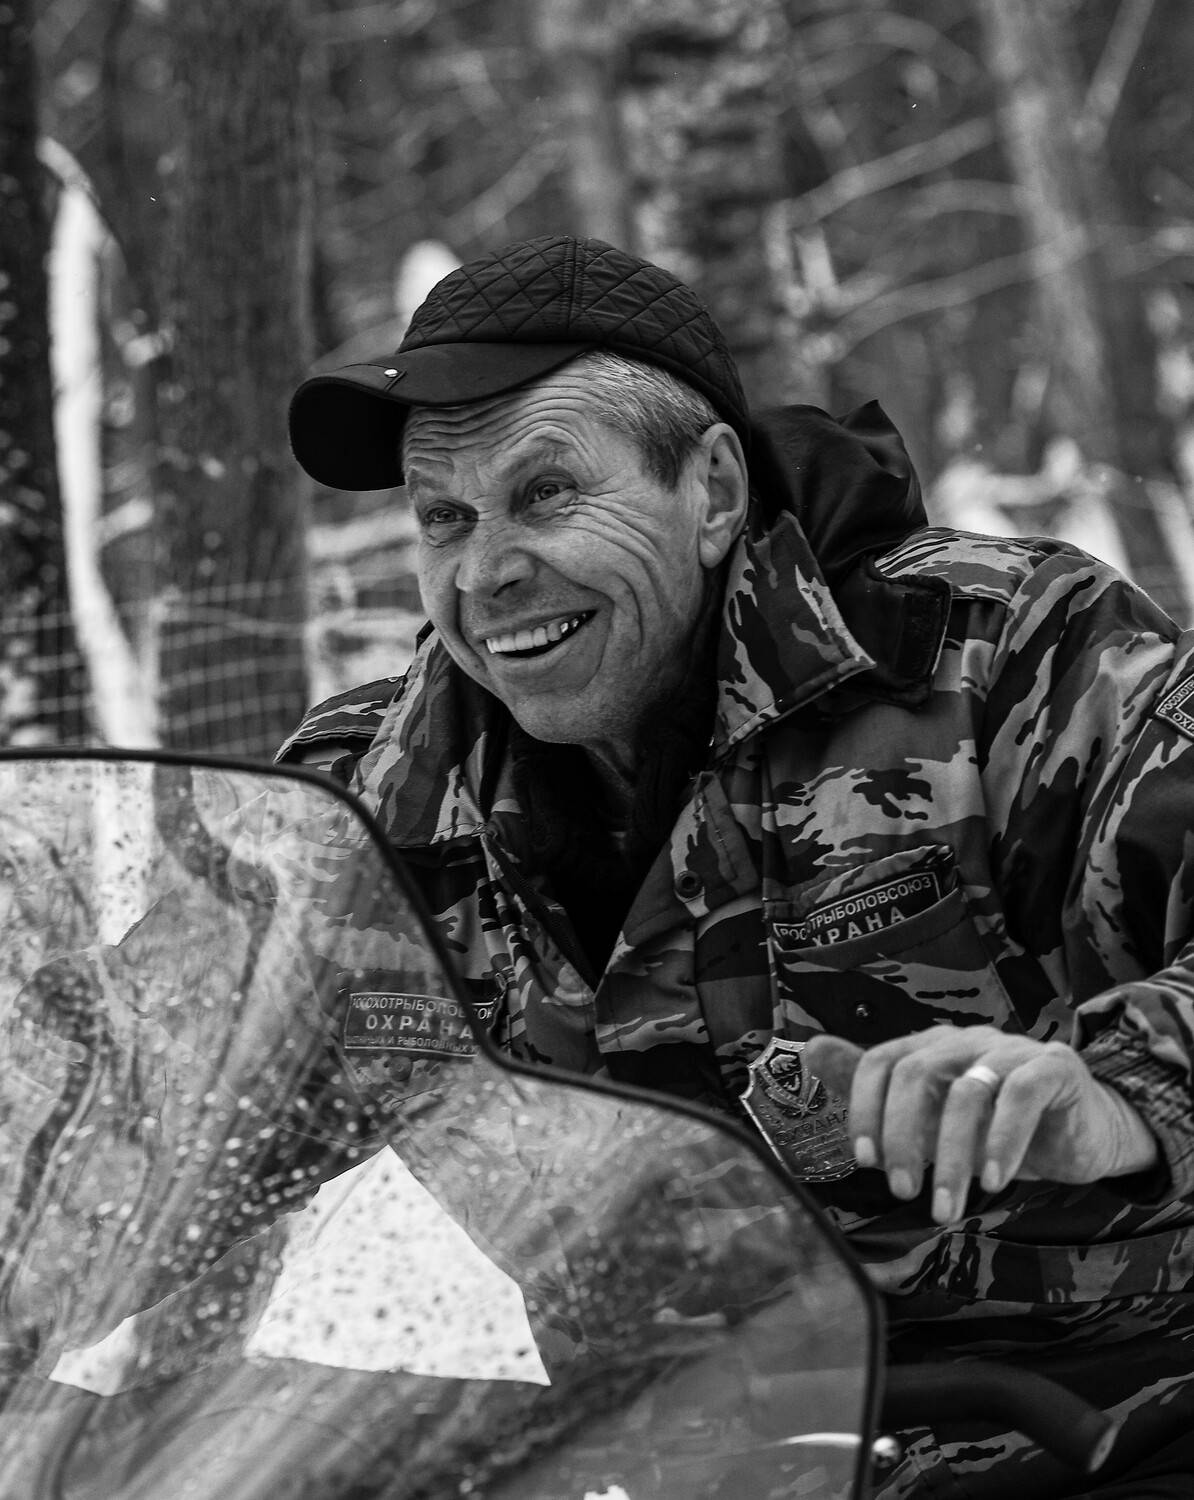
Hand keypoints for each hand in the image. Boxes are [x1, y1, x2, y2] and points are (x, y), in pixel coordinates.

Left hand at [802, 1025, 1158, 1224]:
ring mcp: (1010, 1049)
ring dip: (952, 1157)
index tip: (864, 1161)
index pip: (880, 1061)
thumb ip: (874, 1088)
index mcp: (930, 1046)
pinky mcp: (1053, 1067)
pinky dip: (1003, 1140)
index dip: (864, 1107)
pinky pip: (1022, 1095)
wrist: (1080, 1132)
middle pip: (916, 1073)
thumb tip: (810, 1050)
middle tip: (902, 1191)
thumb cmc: (994, 1127)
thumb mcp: (930, 1118)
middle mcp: (965, 1039)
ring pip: (967, 1093)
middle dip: (903, 1136)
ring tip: (946, 1207)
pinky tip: (994, 1181)